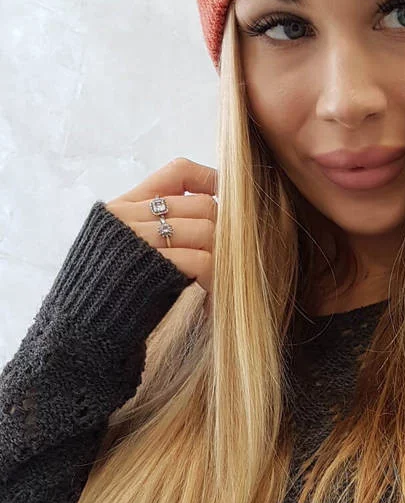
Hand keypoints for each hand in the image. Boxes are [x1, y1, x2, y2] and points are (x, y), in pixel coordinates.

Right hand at [105, 157, 218, 295]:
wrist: (82, 330)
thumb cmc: (109, 293)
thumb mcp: (124, 247)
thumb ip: (153, 225)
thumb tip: (207, 213)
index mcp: (124, 207)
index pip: (178, 171)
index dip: (209, 179)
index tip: (225, 198)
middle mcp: (130, 217)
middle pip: (201, 205)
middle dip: (221, 229)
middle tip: (225, 254)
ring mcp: (140, 240)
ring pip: (206, 229)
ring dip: (221, 255)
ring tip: (218, 275)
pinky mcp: (152, 267)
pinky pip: (202, 259)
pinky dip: (213, 275)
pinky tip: (209, 290)